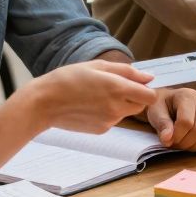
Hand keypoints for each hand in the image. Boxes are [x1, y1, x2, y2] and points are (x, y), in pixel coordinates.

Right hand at [24, 60, 156, 133]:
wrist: (45, 103)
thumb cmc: (68, 79)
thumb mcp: (97, 66)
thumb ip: (127, 71)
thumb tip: (149, 77)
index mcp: (117, 88)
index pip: (150, 96)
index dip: (145, 89)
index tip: (134, 84)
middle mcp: (117, 107)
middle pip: (141, 106)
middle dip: (134, 97)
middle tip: (113, 88)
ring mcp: (110, 121)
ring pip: (126, 113)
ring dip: (119, 105)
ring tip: (96, 96)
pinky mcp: (101, 130)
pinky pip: (113, 120)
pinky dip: (107, 113)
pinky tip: (90, 106)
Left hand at [143, 88, 195, 151]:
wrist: (171, 103)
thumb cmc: (162, 107)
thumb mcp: (156, 112)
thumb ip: (161, 124)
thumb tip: (167, 140)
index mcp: (188, 95)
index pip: (186, 121)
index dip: (176, 136)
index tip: (167, 139)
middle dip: (184, 143)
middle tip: (174, 143)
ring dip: (192, 147)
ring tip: (182, 142)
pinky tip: (192, 142)